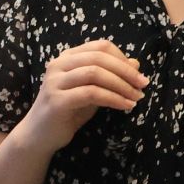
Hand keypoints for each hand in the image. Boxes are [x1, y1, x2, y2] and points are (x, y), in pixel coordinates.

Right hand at [17, 40, 148, 155]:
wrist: (40, 136)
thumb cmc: (68, 112)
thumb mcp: (92, 90)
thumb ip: (109, 76)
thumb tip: (135, 63)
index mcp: (67, 58)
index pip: (99, 46)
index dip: (122, 58)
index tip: (137, 74)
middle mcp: (58, 65)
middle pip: (99, 57)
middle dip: (126, 71)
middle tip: (143, 85)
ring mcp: (55, 82)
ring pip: (95, 73)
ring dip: (121, 85)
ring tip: (136, 97)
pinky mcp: (57, 100)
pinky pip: (91, 93)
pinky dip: (113, 98)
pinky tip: (125, 106)